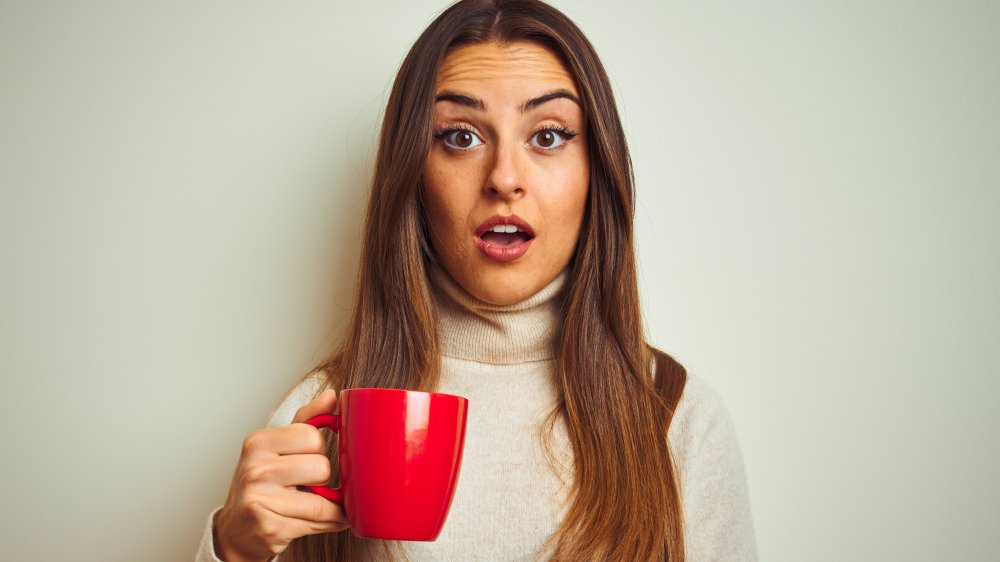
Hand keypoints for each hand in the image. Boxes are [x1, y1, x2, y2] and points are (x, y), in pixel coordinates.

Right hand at [214, 389, 348, 561]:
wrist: (237, 530)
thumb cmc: (262, 483)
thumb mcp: (278, 447)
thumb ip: (307, 420)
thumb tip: (331, 396)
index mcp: (258, 442)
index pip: (313, 436)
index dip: (317, 450)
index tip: (306, 459)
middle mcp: (254, 469)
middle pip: (321, 466)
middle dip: (322, 478)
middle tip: (307, 484)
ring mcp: (260, 499)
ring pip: (323, 498)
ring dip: (332, 503)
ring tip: (319, 503)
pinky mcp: (270, 527)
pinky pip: (320, 521)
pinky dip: (332, 521)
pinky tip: (326, 519)